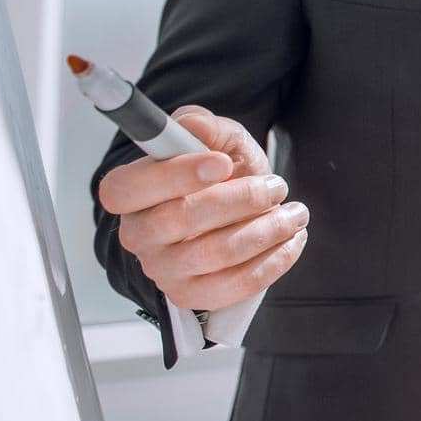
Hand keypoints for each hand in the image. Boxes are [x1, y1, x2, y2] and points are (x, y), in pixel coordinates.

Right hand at [97, 105, 309, 310]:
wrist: (242, 210)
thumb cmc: (223, 173)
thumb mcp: (218, 139)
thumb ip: (203, 126)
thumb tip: (192, 125)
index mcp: (130, 192)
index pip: (126, 189)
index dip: (173, 175)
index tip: (222, 163)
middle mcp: (138, 235)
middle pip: (178, 220)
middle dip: (241, 199)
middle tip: (276, 186)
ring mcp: (162, 269)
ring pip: (216, 253)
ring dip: (267, 229)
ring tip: (294, 213)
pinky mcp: (191, 295)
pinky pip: (235, 285)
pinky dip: (273, 260)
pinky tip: (291, 240)